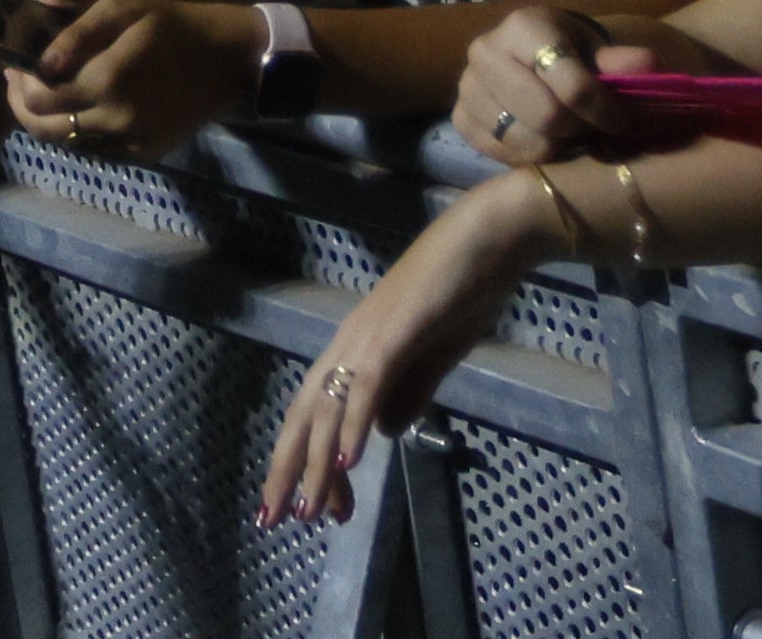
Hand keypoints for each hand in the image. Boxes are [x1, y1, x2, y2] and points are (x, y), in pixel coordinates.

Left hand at [5, 0, 256, 158]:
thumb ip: (76, 36)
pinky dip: (79, 134)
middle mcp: (114, 120)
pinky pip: (97, 151)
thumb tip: (39, 65)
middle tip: (20, 86)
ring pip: (68, 144)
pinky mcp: (144, 154)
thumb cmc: (172, 24)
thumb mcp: (124, 9)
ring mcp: (130, 142)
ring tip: (45, 98)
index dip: (18, 84)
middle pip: (45, 128)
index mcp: (106, 81)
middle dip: (24, 107)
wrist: (229, 60)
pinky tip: (79, 110)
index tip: (15, 68)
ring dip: (49, 123)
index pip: (38, 96)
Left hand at [259, 174, 559, 525]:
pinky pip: (365, 388)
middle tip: (273, 520)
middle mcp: (349, 344)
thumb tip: (388, 432)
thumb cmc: (464, 292)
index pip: (319, 415)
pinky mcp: (391, 335)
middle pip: (304, 415)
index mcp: (357, 350)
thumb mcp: (435, 355)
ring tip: (308, 509)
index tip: (315, 511)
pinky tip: (345, 462)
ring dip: (314, 463)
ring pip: (327, 409)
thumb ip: (410, 392)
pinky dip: (352, 426)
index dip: (310, 464)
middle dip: (286, 471)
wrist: (488, 241)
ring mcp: (366, 338)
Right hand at [451, 6, 651, 164]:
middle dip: (578, 130)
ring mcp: (467, 86)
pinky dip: (527, 154)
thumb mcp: (603, 50)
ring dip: (555, 146)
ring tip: (568, 134)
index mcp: (523, 27)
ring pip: (522, 140)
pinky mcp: (460, 117)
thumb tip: (647, 65)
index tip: (620, 120)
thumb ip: (624, 61)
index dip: (603, 110)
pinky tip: (542, 139)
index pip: (570, 85)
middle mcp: (485, 51)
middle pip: (546, 117)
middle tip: (591, 128)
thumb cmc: (577, 52)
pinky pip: (499, 152)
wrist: (539, 56)